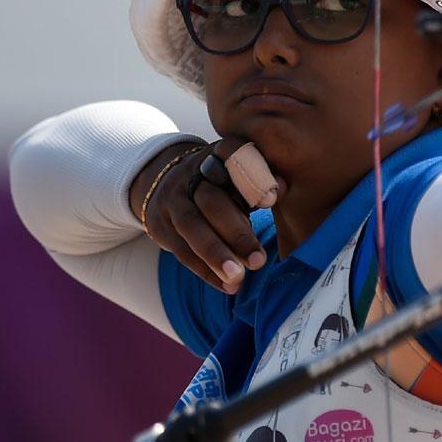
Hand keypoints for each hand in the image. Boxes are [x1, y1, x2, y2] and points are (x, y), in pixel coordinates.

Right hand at [129, 137, 267, 293]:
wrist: (166, 183)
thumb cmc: (221, 183)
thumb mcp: (239, 174)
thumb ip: (260, 179)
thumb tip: (282, 188)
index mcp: (217, 155)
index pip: (232, 156)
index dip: (253, 176)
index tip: (273, 201)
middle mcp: (190, 173)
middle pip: (211, 202)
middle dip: (236, 233)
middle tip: (260, 261)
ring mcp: (170, 199)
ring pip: (192, 228)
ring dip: (216, 256)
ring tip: (238, 278)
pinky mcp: (159, 224)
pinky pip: (181, 251)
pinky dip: (205, 271)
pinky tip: (227, 286)